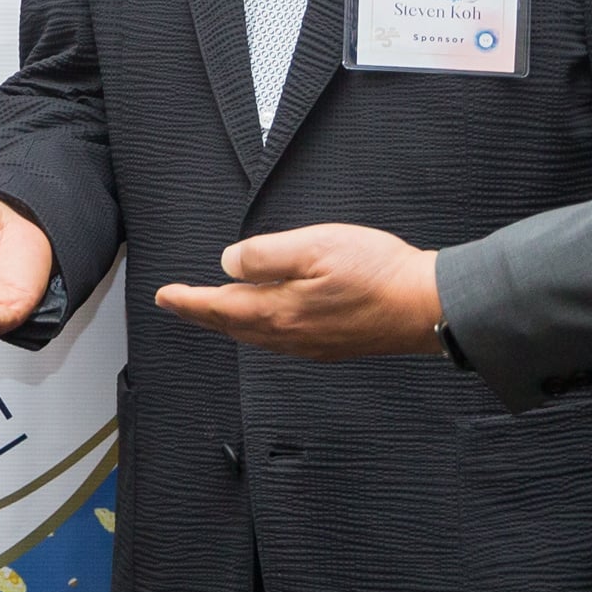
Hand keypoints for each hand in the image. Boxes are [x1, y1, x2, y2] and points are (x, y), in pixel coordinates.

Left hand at [148, 223, 442, 358]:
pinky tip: (265, 319)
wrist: (427, 306)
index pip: (218, 308)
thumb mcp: (315, 246)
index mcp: (279, 312)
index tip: (164, 295)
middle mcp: (290, 337)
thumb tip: (228, 263)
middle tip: (178, 303)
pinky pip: (280, 340)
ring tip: (213, 309)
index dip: (187, 301)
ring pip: (255, 336)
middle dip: (202, 313)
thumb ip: (265, 255)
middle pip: (232, 326)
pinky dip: (258, 328)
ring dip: (229, 322)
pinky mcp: (332, 346)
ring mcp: (312, 346)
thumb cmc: (378, 272)